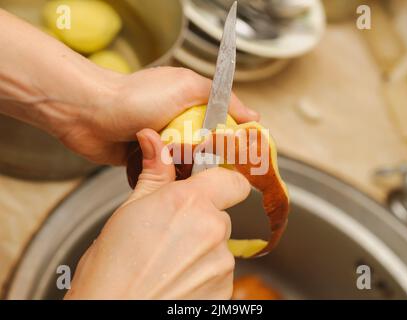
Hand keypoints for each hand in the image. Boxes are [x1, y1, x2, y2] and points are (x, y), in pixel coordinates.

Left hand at [57, 66, 258, 164]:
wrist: (88, 114)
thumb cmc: (136, 97)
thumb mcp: (186, 87)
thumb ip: (221, 98)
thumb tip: (254, 116)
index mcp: (192, 103)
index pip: (225, 125)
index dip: (235, 141)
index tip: (245, 158)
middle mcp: (179, 123)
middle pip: (208, 149)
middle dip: (210, 160)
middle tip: (211, 169)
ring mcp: (163, 143)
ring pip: (189, 165)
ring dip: (188, 171)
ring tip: (185, 174)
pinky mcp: (147, 161)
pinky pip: (167, 175)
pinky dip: (169, 178)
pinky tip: (170, 183)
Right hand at [65, 129, 250, 298]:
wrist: (112, 311)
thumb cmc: (111, 269)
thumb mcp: (128, 212)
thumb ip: (154, 175)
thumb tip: (154, 141)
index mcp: (189, 202)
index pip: (233, 181)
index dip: (223, 183)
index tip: (212, 188)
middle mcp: (212, 230)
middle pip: (220, 215)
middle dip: (201, 219)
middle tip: (171, 232)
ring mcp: (221, 262)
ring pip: (218, 245)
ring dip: (201, 249)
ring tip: (168, 261)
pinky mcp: (223, 290)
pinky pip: (218, 272)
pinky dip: (203, 273)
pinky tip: (176, 278)